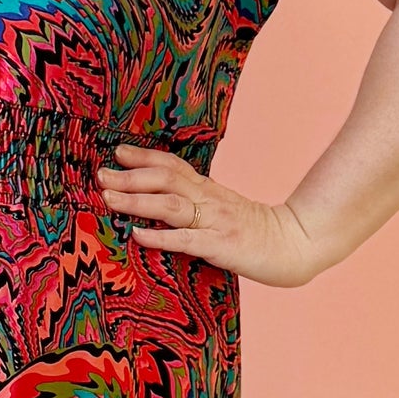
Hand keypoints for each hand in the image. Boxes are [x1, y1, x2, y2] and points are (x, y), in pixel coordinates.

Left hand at [98, 141, 324, 287]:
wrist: (297, 244)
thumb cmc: (258, 232)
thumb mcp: (225, 210)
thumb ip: (198, 205)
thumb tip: (164, 204)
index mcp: (210, 190)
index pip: (173, 165)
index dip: (144, 157)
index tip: (118, 151)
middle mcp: (210, 200)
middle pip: (165, 179)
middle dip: (130, 176)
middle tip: (101, 174)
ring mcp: (215, 222)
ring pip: (169, 205)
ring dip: (136, 200)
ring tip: (109, 197)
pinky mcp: (220, 246)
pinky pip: (185, 240)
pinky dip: (158, 237)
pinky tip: (136, 235)